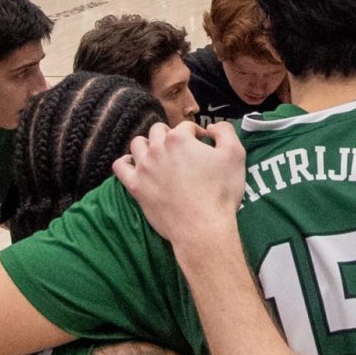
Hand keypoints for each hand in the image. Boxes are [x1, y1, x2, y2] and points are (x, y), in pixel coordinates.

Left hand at [113, 120, 245, 245]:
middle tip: (183, 152)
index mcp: (179, 139)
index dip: (197, 134)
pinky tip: (136, 166)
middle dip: (171, 136)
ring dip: (148, 146)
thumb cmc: (220, 192)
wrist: (202, 227)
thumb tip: (211, 127)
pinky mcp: (136, 186)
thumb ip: (225, 131)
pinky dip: (126, 162)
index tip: (204, 146)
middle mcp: (157, 148)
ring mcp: (144, 167)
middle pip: (159, 131)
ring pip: (138, 144)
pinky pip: (120, 166)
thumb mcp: (235, 155)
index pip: (186, 127)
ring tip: (160, 157)